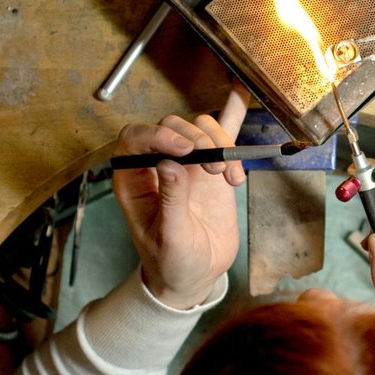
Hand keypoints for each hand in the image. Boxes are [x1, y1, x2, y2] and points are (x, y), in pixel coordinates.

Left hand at [112, 88, 248, 308]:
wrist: (196, 275)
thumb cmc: (172, 263)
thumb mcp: (169, 238)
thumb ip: (171, 201)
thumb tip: (170, 165)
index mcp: (133, 181)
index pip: (134, 140)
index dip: (157, 136)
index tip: (184, 150)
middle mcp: (157, 165)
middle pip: (170, 127)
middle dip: (195, 139)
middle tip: (212, 169)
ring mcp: (186, 164)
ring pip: (198, 128)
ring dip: (218, 144)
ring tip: (228, 177)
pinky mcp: (211, 167)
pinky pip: (221, 136)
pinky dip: (232, 117)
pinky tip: (241, 98)